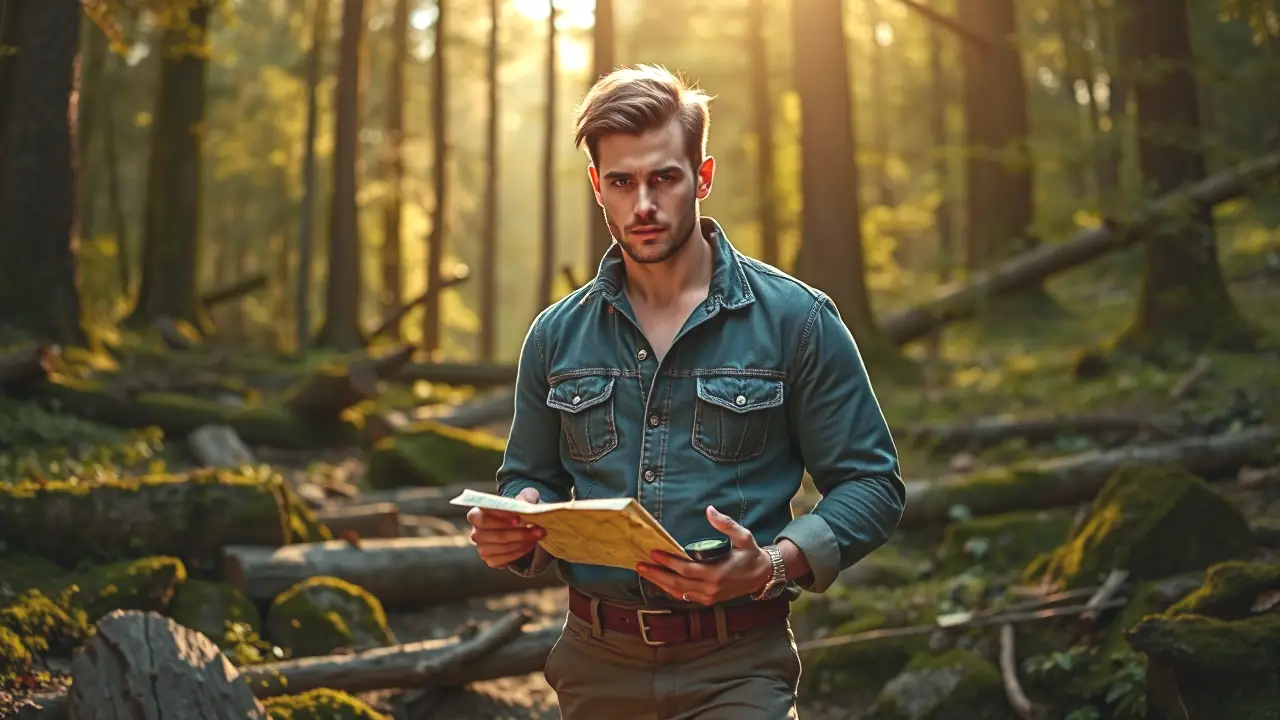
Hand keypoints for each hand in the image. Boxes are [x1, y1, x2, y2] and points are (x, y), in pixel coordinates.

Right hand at [466, 487, 545, 567]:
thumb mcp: (522, 498)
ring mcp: (482, 547)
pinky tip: (529, 544)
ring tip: (537, 536)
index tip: (519, 518)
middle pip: (494, 535)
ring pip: (502, 547)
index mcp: (477, 514)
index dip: (500, 518)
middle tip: (537, 530)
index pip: (482, 517)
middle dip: (518, 533)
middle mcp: (476, 532)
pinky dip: (519, 552)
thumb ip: (525, 497)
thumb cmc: (516, 510)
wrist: (517, 526)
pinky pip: (504, 559)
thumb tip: (525, 501)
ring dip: (522, 543)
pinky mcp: (490, 560)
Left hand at [637, 505, 771, 605]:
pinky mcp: (708, 600)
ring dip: (660, 583)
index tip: (653, 553)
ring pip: (678, 591)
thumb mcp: (743, 536)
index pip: (685, 569)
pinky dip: (670, 589)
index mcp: (717, 573)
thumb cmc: (751, 554)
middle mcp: (711, 588)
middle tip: (640, 565)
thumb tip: (710, 510)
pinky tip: (660, 581)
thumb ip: (726, 524)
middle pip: (677, 583)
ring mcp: (709, 596)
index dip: (668, 561)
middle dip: (657, 574)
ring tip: (644, 572)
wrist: (762, 576)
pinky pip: (685, 596)